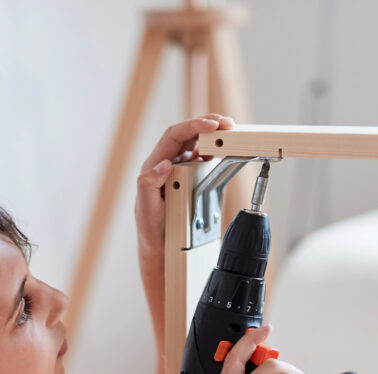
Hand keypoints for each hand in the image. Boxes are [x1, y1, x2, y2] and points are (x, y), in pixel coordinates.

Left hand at [134, 114, 234, 252]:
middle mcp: (168, 163)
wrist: (162, 245)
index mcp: (155, 165)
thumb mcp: (146, 208)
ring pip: (199, 144)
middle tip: (228, 124)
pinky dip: (217, 151)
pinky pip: (206, 159)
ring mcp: (182, 169)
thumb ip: (149, 184)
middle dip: (209, 124)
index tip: (211, 125)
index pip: (174, 136)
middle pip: (189, 134)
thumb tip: (163, 163)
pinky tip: (226, 151)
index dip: (193, 126)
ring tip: (231, 133)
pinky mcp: (193, 178)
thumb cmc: (151, 227)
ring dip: (215, 136)